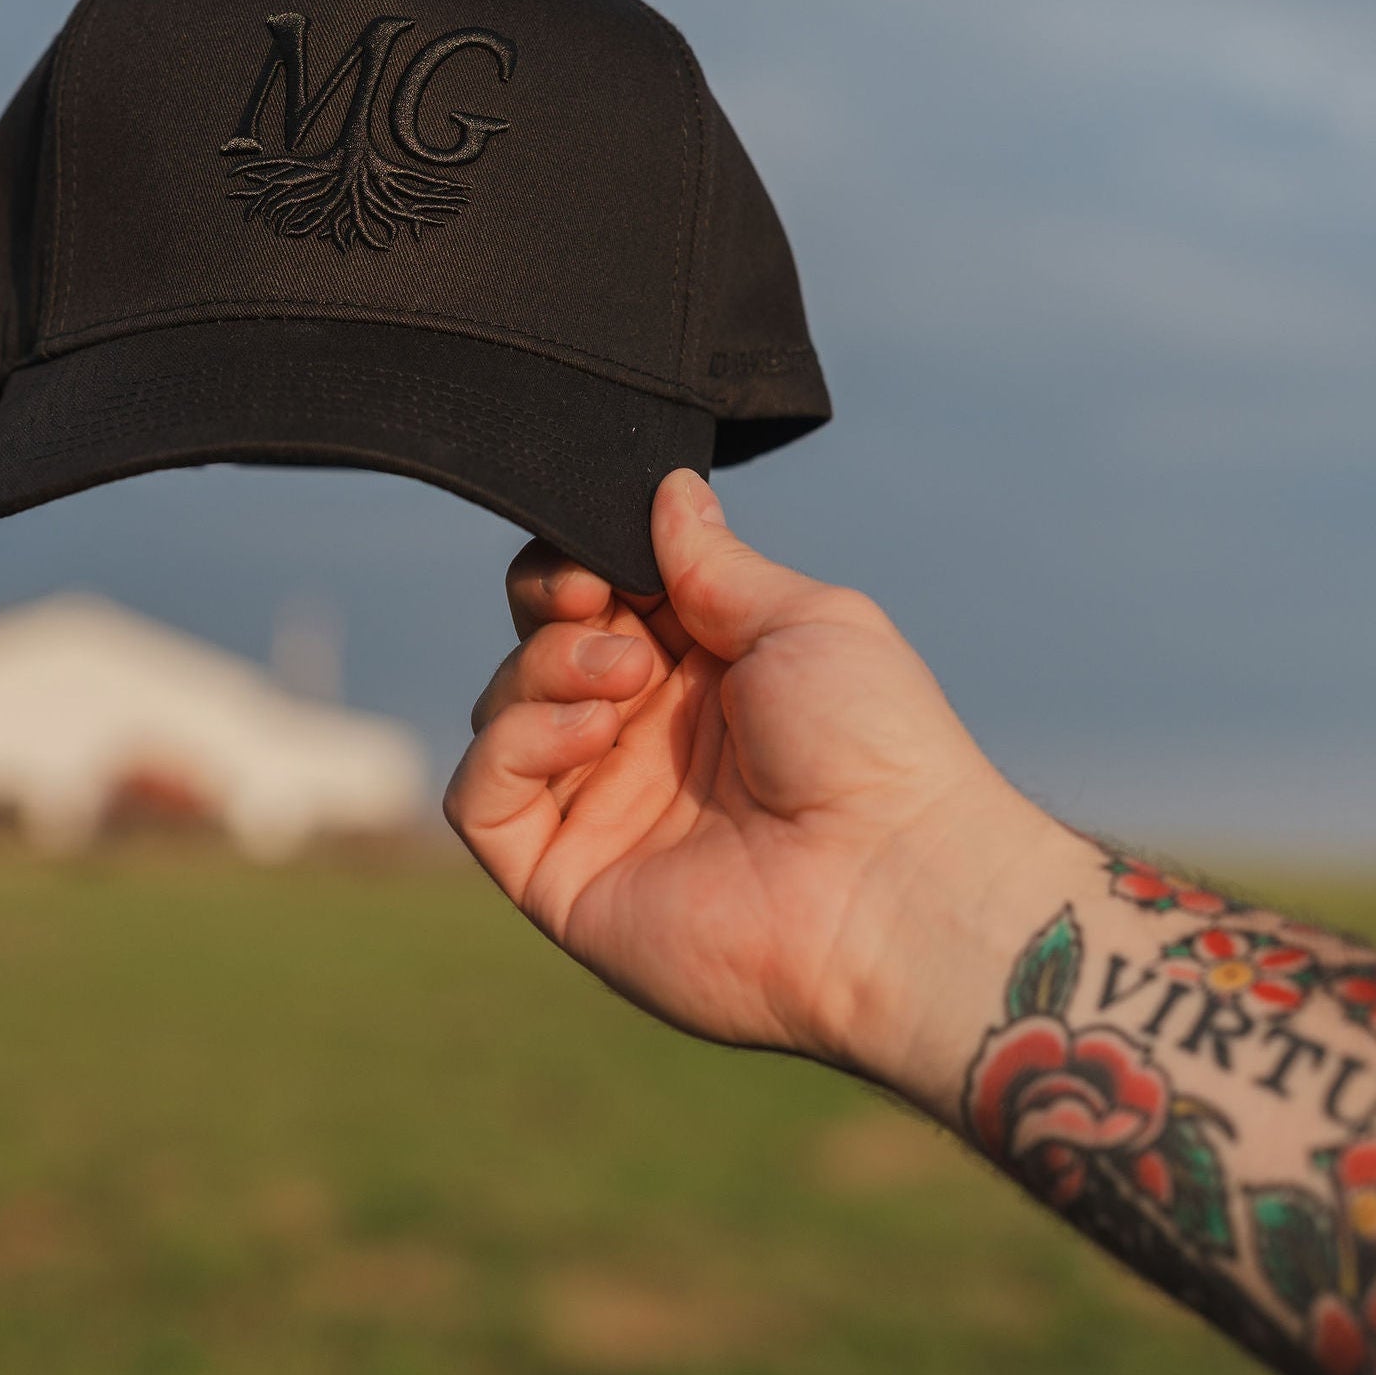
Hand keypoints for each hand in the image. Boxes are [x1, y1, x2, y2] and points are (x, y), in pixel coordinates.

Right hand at [445, 470, 1063, 1101]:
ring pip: (501, 709)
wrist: (896, 889)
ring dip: (543, 667)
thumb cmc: (877, 747)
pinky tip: (589, 733)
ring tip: (624, 680)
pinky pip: (479, 800)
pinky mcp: (565, 880)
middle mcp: (645, 740)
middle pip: (538, 642)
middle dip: (552, 601)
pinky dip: (510, 745)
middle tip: (599, 606)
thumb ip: (713, 562)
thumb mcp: (803, 619)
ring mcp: (601, 811)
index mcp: (703, 674)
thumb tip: (668, 485)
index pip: (598, 598)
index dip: (582, 564)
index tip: (604, 563)